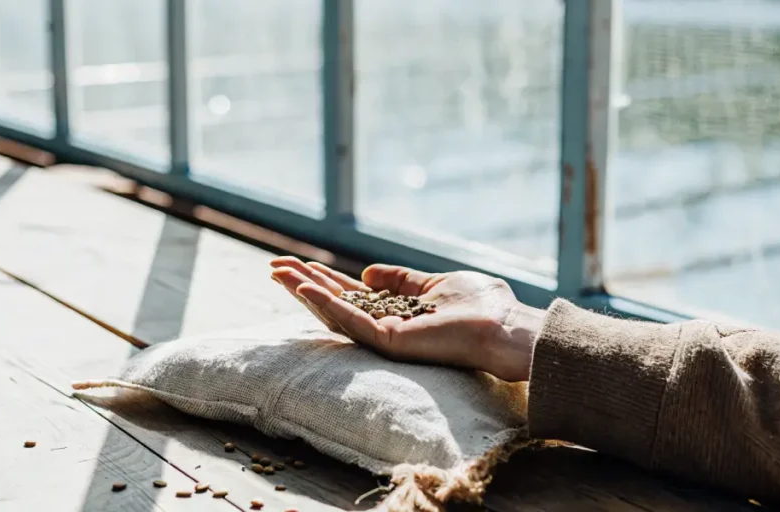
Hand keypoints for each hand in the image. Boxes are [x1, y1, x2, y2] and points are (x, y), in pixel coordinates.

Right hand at [270, 257, 544, 381]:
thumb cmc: (483, 307)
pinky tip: (304, 287)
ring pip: (334, 311)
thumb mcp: (434, 283)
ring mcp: (385, 336)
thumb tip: (367, 272)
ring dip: (304, 291)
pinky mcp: (389, 341)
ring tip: (277, 272)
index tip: (294, 264)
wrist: (507, 329)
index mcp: (395, 313)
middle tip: (272, 267)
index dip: (321, 278)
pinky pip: (350, 320)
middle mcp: (385, 326)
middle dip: (303, 284)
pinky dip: (325, 303)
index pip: (349, 295)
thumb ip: (401, 280)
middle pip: (334, 302)